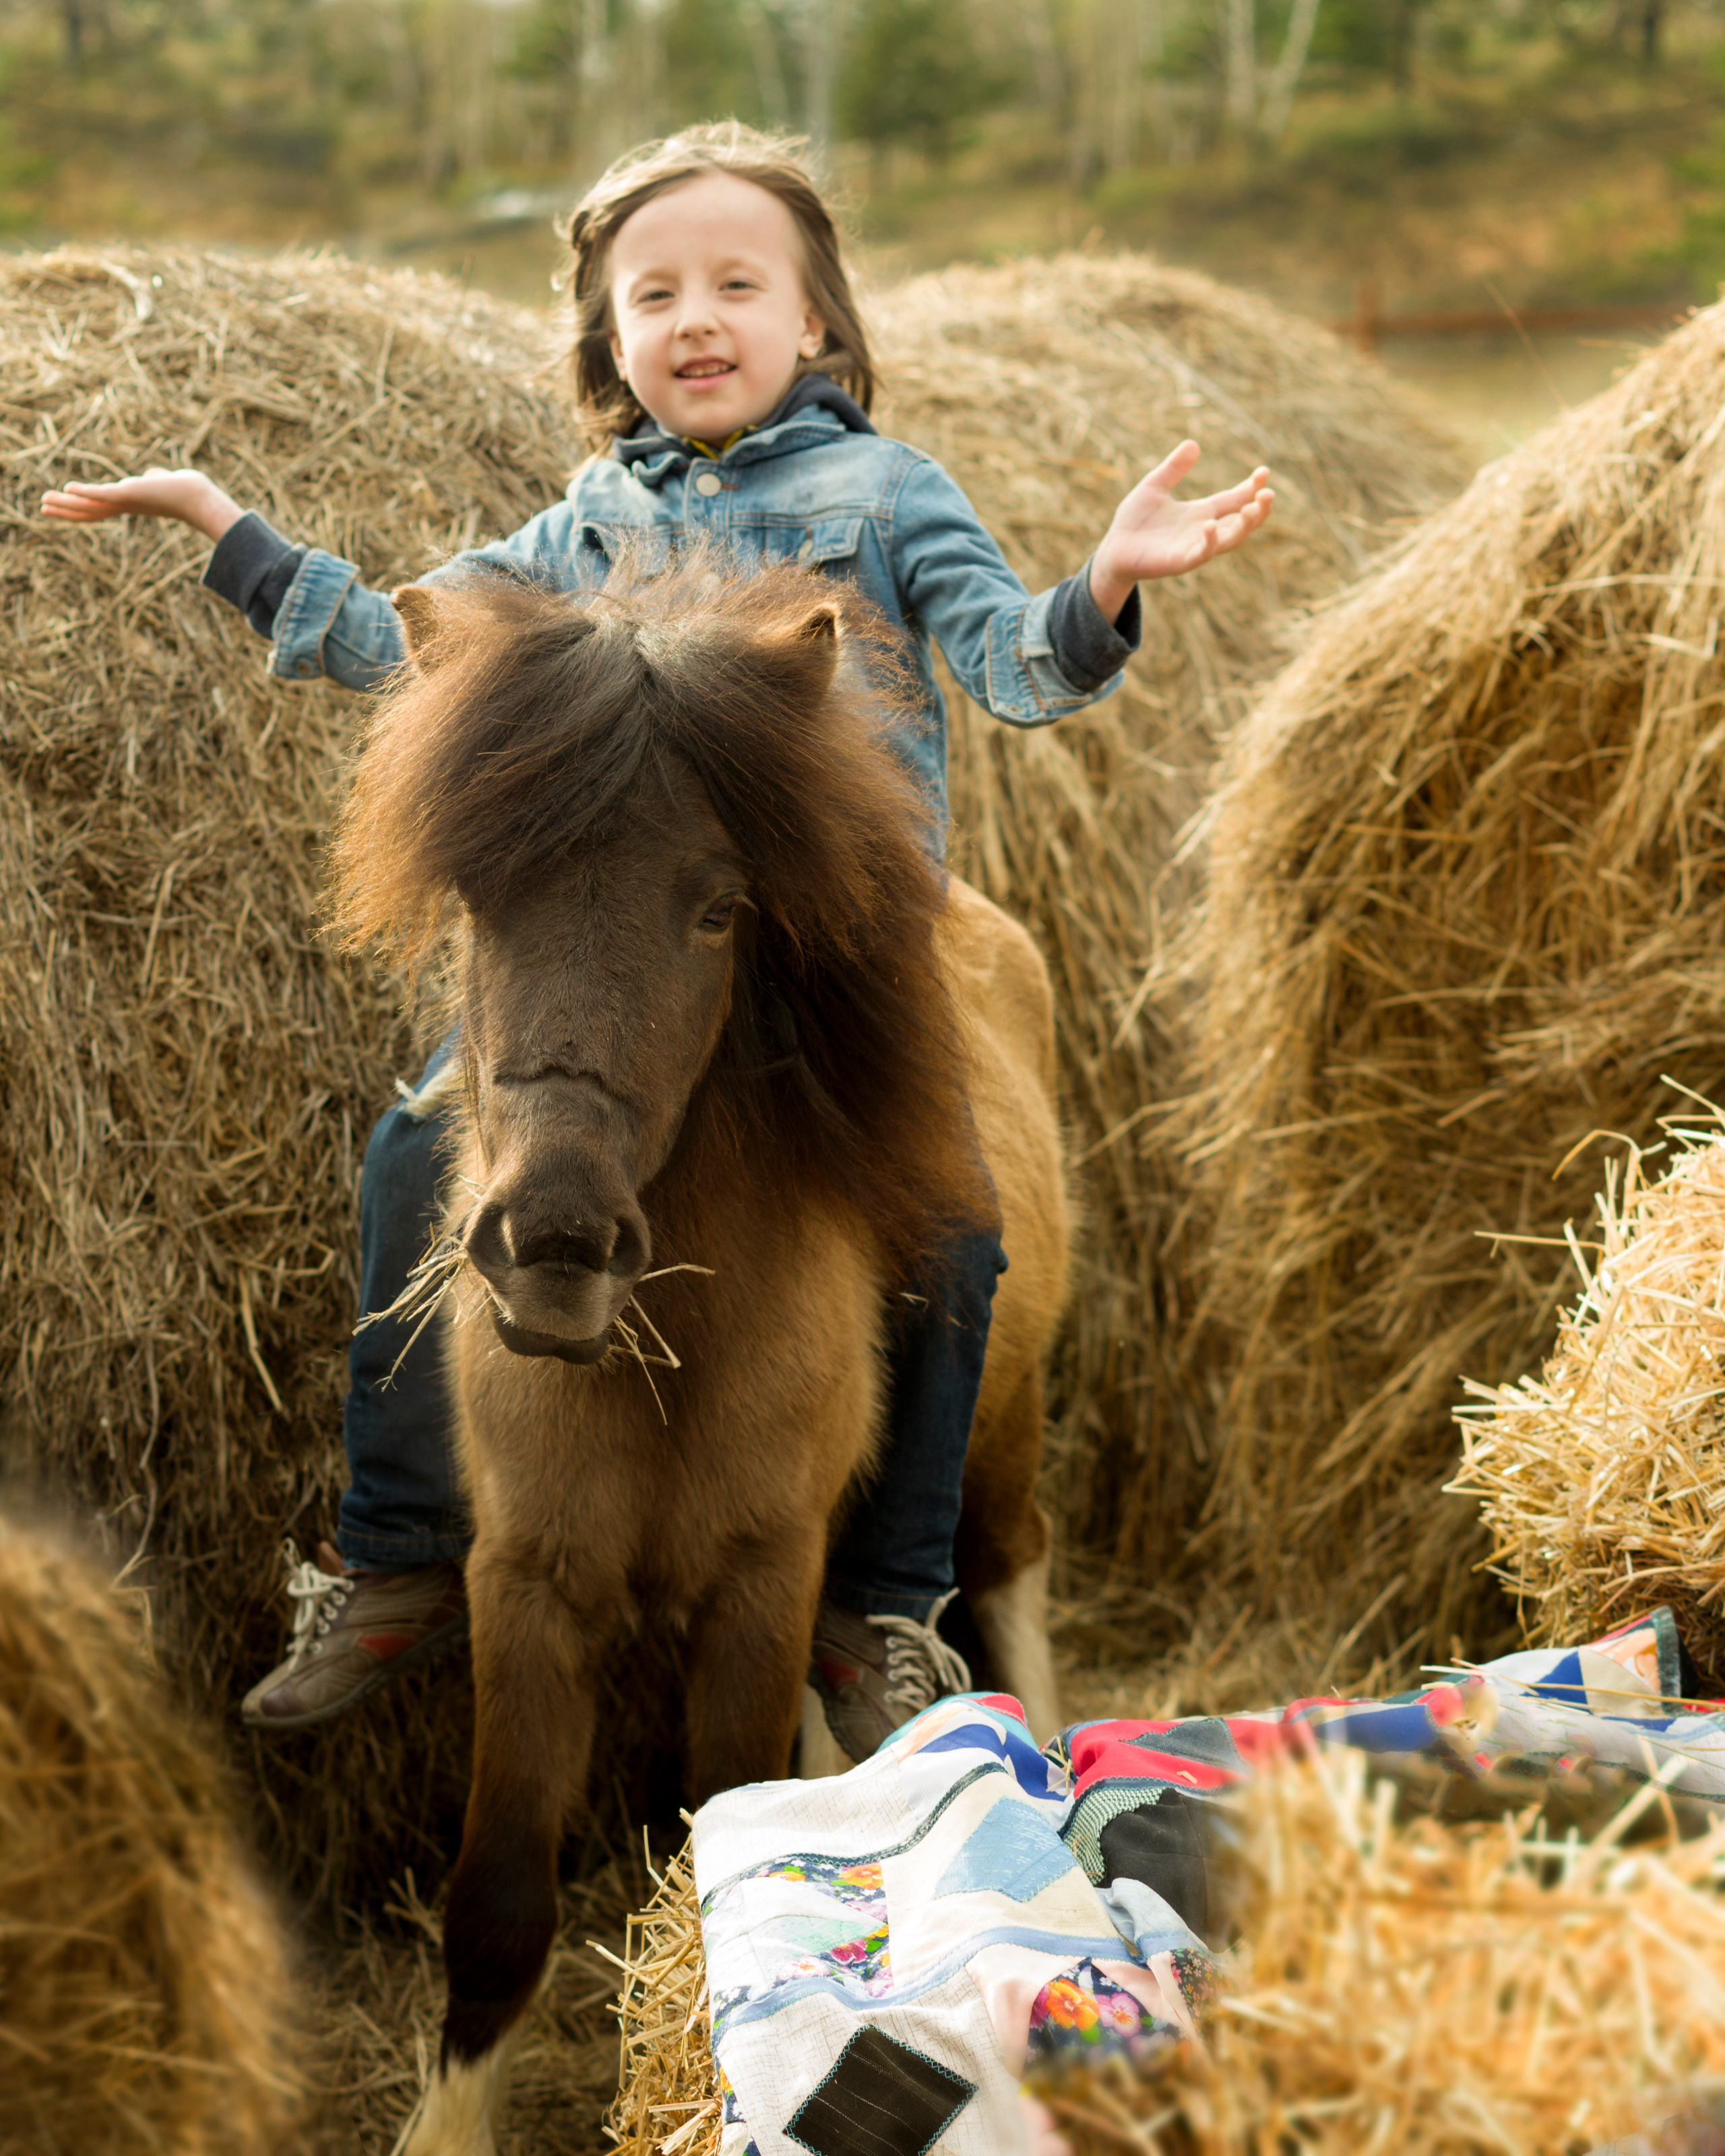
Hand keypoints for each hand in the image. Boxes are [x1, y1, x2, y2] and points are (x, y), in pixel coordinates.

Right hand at [40, 466, 243, 542]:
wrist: (199, 499)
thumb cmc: (185, 491)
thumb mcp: (163, 481)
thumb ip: (153, 478)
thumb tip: (152, 476)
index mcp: (129, 503)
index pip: (99, 507)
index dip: (80, 507)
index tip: (64, 502)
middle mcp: (125, 506)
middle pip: (88, 511)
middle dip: (65, 509)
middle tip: (43, 508)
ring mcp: (126, 501)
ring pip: (89, 505)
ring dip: (66, 504)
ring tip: (44, 502)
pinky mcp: (129, 494)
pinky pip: (102, 494)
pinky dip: (85, 492)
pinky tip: (68, 488)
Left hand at [1089, 440, 1273, 621]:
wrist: (1113, 548)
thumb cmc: (1134, 521)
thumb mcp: (1154, 486)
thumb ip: (1173, 468)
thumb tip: (1193, 444)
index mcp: (1201, 512)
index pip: (1234, 499)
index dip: (1251, 487)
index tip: (1264, 472)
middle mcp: (1203, 530)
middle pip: (1241, 522)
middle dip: (1258, 509)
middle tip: (1269, 493)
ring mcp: (1194, 547)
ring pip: (1230, 539)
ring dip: (1244, 525)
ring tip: (1252, 506)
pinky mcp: (1180, 562)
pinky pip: (1201, 554)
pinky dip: (1209, 541)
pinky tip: (1211, 524)